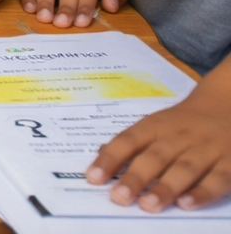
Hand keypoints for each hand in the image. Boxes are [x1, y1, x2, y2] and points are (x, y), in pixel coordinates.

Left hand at [87, 92, 230, 211]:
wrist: (227, 105)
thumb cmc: (183, 123)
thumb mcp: (157, 124)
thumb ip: (132, 142)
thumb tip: (101, 157)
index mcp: (156, 126)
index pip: (129, 140)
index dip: (111, 159)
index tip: (93, 178)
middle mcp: (179, 136)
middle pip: (155, 157)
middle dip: (136, 177)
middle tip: (119, 197)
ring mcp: (206, 149)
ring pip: (184, 169)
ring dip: (166, 187)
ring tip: (148, 204)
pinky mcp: (230, 163)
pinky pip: (217, 179)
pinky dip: (202, 192)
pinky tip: (186, 204)